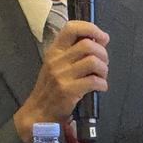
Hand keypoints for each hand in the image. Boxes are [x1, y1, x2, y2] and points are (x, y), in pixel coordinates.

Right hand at [14, 21, 109, 142]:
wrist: (38, 114)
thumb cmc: (51, 88)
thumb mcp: (56, 65)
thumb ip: (74, 52)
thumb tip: (100, 40)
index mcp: (54, 51)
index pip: (71, 28)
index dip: (91, 28)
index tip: (102, 37)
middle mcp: (56, 60)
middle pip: (88, 45)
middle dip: (103, 53)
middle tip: (104, 63)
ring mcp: (61, 76)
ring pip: (93, 62)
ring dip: (104, 69)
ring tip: (102, 76)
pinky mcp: (68, 91)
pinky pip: (94, 81)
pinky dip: (102, 84)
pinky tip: (100, 87)